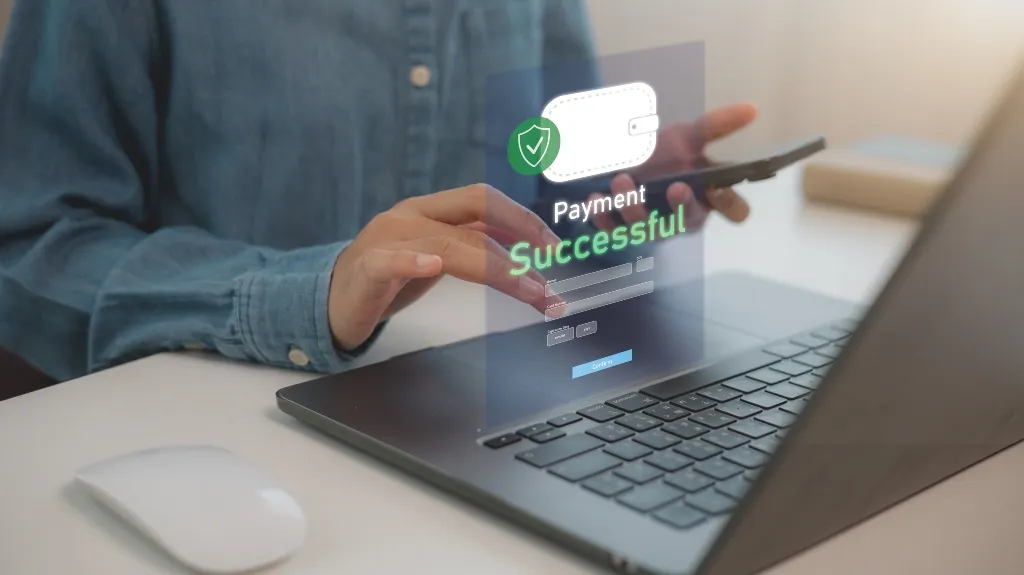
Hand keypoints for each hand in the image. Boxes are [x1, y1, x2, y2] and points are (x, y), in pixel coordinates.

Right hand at [328, 184, 560, 350]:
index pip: (486, 201)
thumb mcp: (438, 256)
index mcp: (432, 210)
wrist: (331, 301)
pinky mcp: (366, 267)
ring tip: (528, 291)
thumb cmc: (388, 278)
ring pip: (449, 244)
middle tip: (551, 268)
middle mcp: (412, 215)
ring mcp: (387, 238)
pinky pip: (389, 260)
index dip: (524, 219)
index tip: (555, 247)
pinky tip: (431, 266)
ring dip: (496, 269)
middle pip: (475, 210)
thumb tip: (525, 246)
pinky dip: (412, 261)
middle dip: (522, 234)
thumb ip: (473, 245)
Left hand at [588, 103, 757, 232]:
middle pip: (688, 223)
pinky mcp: (622, 229)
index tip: (716, 186)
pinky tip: (595, 198)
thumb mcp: (690, 136)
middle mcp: (683, 218)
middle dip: (681, 208)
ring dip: (634, 207)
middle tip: (674, 186)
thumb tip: (751, 109)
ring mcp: (652, 227)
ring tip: (622, 180)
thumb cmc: (668, 154)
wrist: (627, 161)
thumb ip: (716, 126)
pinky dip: (602, 216)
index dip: (729, 203)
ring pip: (648, 229)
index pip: (735, 211)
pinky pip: (612, 231)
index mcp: (709, 198)